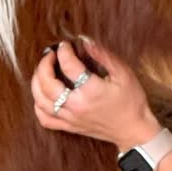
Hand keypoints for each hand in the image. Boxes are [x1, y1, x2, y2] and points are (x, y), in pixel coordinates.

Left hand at [30, 40, 159, 148]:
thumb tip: (85, 40)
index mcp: (91, 91)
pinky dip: (38, 106)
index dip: (64, 51)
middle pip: (47, 84)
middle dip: (44, 65)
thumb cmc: (132, 101)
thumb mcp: (123, 74)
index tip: (65, 45)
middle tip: (49, 54)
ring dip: (36, 83)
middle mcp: (77, 106)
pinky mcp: (70, 127)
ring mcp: (71, 118)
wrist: (134, 130)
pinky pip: (45, 119)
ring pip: (41, 101)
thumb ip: (103, 55)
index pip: (69, 66)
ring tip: (42, 71)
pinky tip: (42, 95)